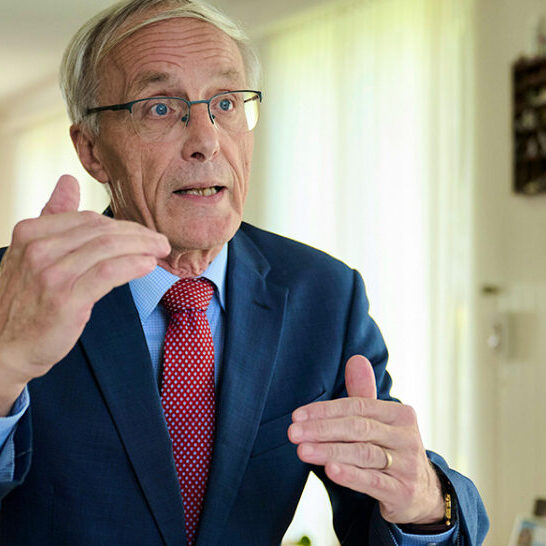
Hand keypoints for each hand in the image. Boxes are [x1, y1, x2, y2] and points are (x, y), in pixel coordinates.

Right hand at [0, 175, 169, 414]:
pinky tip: (148, 265)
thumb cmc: (23, 301)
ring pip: (109, 247)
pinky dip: (133, 265)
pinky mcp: (66, 298)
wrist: (2, 347)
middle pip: (103, 230)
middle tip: (160, 241)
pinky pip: (109, 272)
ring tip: (161, 251)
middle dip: (138, 234)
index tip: (143, 234)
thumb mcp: (30, 252)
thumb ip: (52, 217)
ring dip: (143, 247)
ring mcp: (51, 273)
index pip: (89, 219)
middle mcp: (39, 248)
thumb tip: (69, 181)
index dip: (123, 225)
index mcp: (31, 232)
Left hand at [288, 355, 444, 523]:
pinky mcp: (403, 491)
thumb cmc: (391, 450)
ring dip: (329, 450)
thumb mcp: (380, 422)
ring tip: (302, 450)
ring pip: (363, 453)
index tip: (297, 416)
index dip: (325, 411)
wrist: (423, 493)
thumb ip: (364, 394)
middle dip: (322, 429)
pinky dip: (350, 475)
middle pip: (358, 428)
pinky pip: (373, 481)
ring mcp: (407, 465)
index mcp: (400, 415)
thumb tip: (356, 359)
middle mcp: (406, 437)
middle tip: (293, 433)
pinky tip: (330, 470)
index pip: (358, 407)